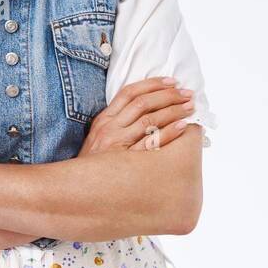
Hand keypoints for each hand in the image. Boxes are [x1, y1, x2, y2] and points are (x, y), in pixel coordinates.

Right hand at [80, 75, 199, 154]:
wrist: (78, 186)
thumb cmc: (93, 162)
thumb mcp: (98, 136)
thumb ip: (116, 121)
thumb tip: (143, 108)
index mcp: (104, 119)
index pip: (129, 93)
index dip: (152, 84)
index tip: (172, 81)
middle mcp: (110, 128)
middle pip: (142, 103)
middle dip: (168, 95)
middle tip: (187, 93)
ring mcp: (118, 144)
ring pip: (149, 120)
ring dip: (173, 111)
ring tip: (190, 107)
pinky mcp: (126, 161)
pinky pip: (151, 143)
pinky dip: (169, 132)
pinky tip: (182, 126)